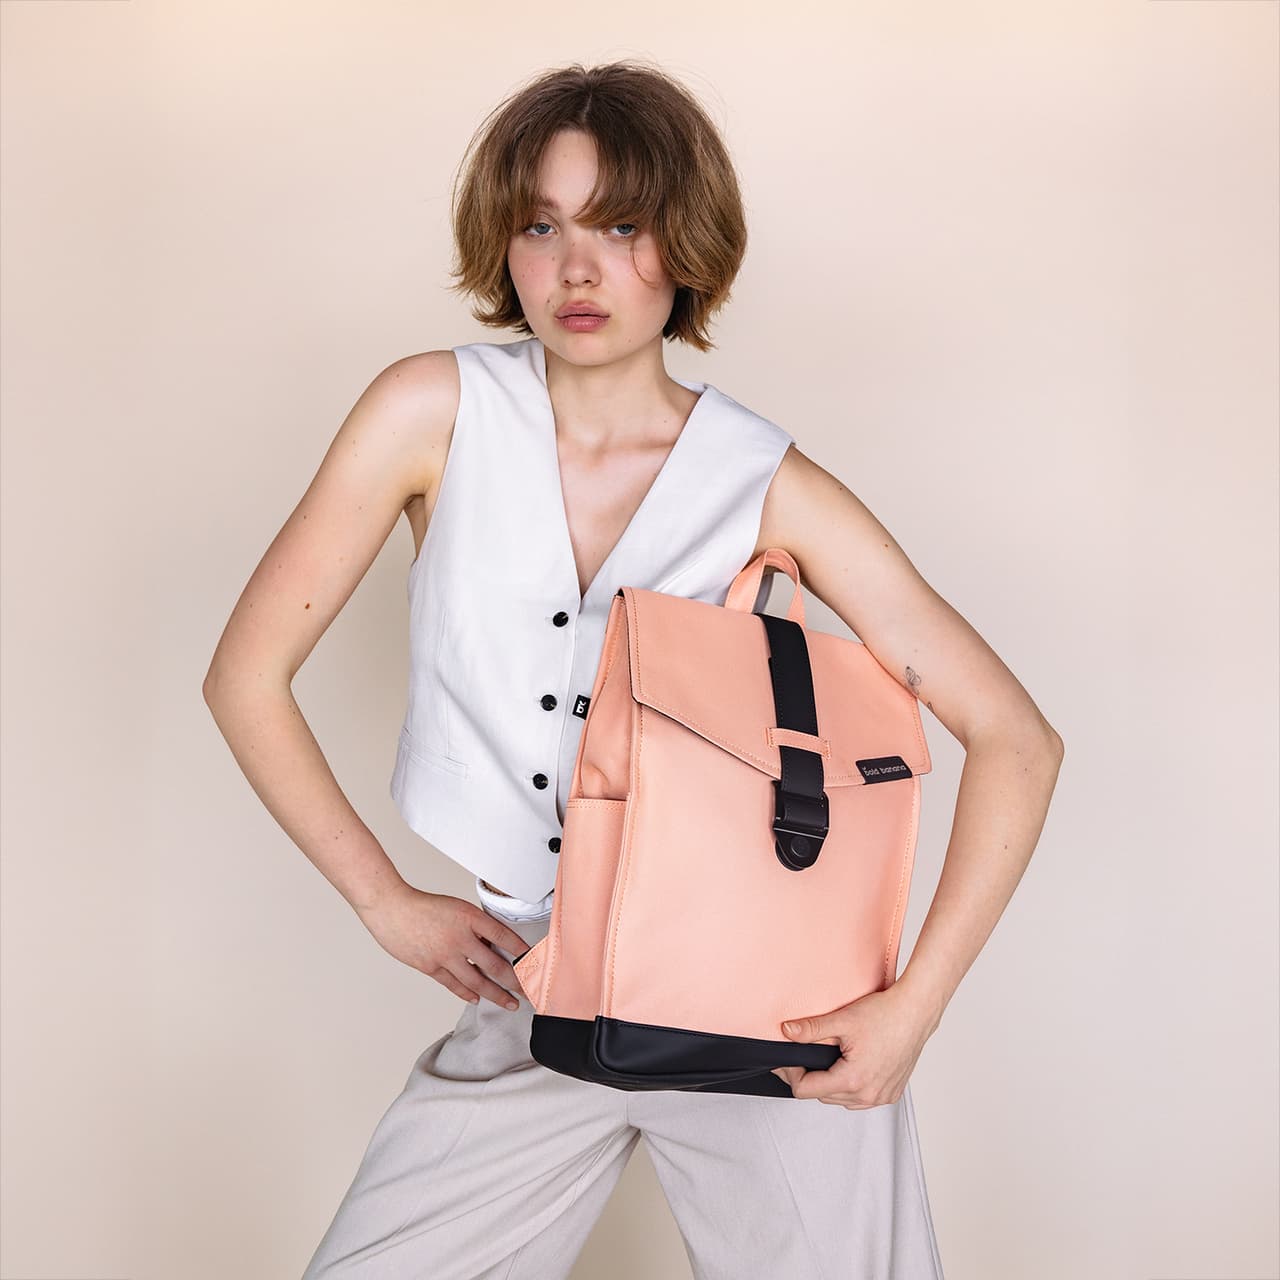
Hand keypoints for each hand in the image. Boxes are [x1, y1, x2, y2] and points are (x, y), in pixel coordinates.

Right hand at [356, 884, 529, 1009]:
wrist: (392, 908)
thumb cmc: (422, 905)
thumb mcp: (456, 908)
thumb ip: (474, 926)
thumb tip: (491, 947)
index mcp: (470, 917)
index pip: (503, 936)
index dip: (522, 950)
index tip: (535, 961)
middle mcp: (461, 937)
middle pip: (495, 965)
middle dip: (516, 981)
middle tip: (530, 992)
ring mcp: (446, 955)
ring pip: (477, 981)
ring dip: (496, 994)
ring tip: (510, 1003)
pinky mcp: (431, 967)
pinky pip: (454, 984)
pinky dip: (467, 993)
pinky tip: (477, 999)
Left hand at [770, 982, 938, 1106]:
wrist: (916, 1011)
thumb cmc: (885, 1014)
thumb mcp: (842, 1020)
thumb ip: (811, 1029)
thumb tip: (786, 1031)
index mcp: (852, 1080)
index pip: (805, 1091)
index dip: (791, 1074)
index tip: (789, 1058)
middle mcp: (868, 1095)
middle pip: (822, 1096)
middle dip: (809, 1078)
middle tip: (804, 1055)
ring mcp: (882, 1096)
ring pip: (841, 1100)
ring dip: (830, 1084)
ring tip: (828, 1059)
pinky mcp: (892, 1093)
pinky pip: (861, 1099)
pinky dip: (851, 1087)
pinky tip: (850, 1067)